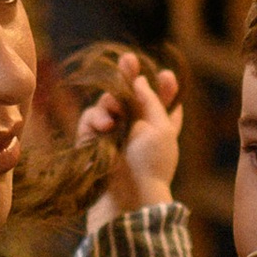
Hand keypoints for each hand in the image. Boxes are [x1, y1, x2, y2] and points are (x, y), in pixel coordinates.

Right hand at [77, 52, 182, 218]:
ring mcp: (113, 133)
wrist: (127, 196)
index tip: (166, 76)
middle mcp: (136, 128)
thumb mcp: (161, 128)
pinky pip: (90, 117)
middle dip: (130, 76)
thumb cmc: (151, 164)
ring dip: (111, 102)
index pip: (163, 103)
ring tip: (113, 113)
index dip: (164, 87)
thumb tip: (140, 80)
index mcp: (160, 127)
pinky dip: (96, 117)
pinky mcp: (91, 140)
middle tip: (129, 59)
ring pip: (108, 103)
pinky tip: (104, 126)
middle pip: (131, 95)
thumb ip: (151, 100)